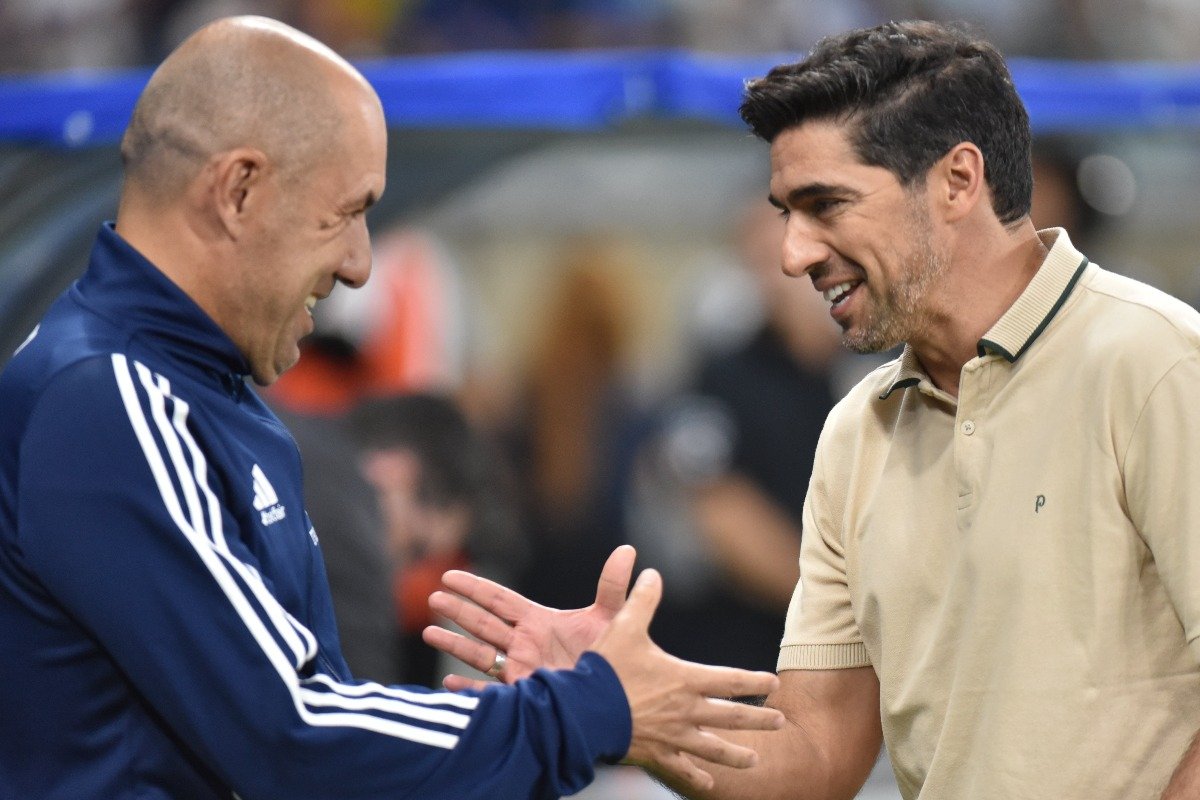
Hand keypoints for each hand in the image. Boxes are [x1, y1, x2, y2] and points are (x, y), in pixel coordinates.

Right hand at [423, 545, 635, 690]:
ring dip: (455, 643)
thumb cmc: (613, 656)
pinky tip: (449, 682)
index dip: (475, 588)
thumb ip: (613, 585)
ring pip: (480, 653)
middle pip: (483, 622)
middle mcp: (523, 644)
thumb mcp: (611, 617)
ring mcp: (520, 670)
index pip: (500, 600)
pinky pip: (490, 691)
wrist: (616, 697)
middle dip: (458, 611)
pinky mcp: (523, 693)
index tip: (450, 576)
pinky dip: (469, 687)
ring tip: (428, 632)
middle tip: (432, 598)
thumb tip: (628, 550)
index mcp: (537, 622)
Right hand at [595, 567, 783, 790]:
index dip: (753, 681)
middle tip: (781, 722)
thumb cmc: (607, 669)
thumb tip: (652, 574)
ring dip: (737, 755)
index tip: (773, 683)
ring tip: (755, 761)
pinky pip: (682, 769)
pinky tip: (709, 786)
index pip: (730, 681)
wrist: (585, 711)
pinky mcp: (656, 753)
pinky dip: (697, 777)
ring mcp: (673, 736)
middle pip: (732, 717)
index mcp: (685, 679)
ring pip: (714, 748)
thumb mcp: (625, 627)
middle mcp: (686, 710)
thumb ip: (641, 601)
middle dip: (759, 720)